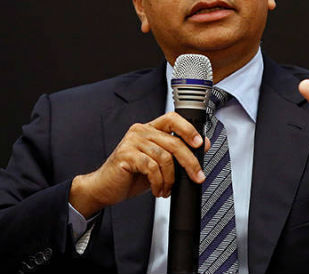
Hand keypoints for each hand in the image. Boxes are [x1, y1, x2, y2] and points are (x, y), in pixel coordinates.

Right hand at [70, 112, 208, 217]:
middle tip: (197, 176)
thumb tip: (204, 144)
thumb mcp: (159, 164)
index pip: (172, 119)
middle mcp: (141, 131)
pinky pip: (152, 167)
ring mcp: (132, 141)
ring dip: (171, 178)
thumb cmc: (131, 175)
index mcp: (149, 129)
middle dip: (189, 162)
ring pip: (164, 157)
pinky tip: (158, 190)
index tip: (199, 143)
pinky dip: (159, 182)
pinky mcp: (126, 155)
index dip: (188, 129)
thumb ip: (177, 153)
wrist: (105, 188)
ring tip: (167, 189)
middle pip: (173, 142)